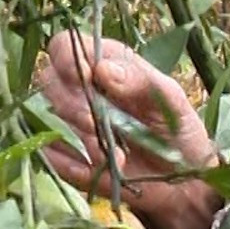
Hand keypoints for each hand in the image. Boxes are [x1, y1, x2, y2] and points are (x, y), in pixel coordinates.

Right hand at [36, 30, 224, 228]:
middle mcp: (79, 90)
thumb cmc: (179, 130)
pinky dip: (71, 163)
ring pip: (46, 120)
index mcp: (103, 65)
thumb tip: (102, 69)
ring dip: (76, 138)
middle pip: (48, 83)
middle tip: (95, 123)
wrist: (183, 181)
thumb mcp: (171, 101)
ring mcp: (69, 125)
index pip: (64, 47)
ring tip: (112, 155)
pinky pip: (50, 156)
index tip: (85, 76)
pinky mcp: (66, 158)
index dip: (66, 58)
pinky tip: (98, 169)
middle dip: (70, 104)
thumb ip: (140, 80)